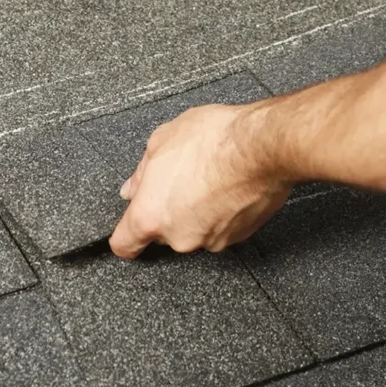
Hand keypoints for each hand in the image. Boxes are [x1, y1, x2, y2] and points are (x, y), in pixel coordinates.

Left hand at [108, 102, 292, 258]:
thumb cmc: (212, 141)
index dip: (126, 238)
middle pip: (163, 234)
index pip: (124, 245)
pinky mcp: (238, 237)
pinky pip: (220, 229)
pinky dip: (221, 214)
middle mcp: (179, 237)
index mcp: (150, 216)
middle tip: (179, 182)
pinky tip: (226, 188)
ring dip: (196, 212)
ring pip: (193, 231)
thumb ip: (141, 173)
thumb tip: (133, 187)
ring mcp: (210, 240)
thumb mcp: (161, 141)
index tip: (129, 232)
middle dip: (167, 212)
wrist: (261, 147)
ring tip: (207, 180)